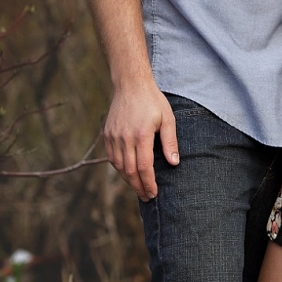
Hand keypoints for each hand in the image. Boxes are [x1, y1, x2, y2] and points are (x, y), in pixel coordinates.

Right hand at [103, 83, 178, 200]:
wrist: (130, 85)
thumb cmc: (152, 100)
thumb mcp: (167, 118)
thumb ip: (170, 142)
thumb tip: (174, 163)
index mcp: (141, 134)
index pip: (143, 167)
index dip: (148, 183)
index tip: (153, 193)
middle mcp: (125, 138)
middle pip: (130, 171)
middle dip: (139, 187)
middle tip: (147, 196)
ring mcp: (114, 136)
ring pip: (119, 166)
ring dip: (128, 180)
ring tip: (139, 188)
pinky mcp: (107, 134)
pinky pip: (112, 158)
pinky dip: (119, 169)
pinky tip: (128, 173)